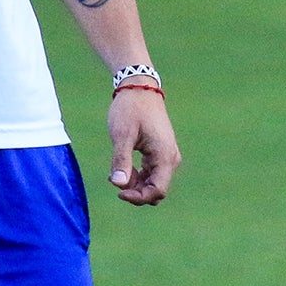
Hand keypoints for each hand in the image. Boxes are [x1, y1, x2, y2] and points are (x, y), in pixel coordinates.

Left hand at [107, 86, 179, 204]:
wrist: (139, 87)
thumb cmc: (130, 109)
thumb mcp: (122, 135)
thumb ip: (121, 161)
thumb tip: (119, 185)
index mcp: (164, 156)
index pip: (157, 191)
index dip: (138, 197)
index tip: (118, 192)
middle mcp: (170, 158)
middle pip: (156, 190)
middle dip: (136, 192)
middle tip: (115, 179)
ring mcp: (166, 155)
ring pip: (153, 182)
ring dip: (135, 184)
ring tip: (116, 170)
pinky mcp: (160, 152)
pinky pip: (151, 173)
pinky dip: (137, 175)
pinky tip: (122, 168)